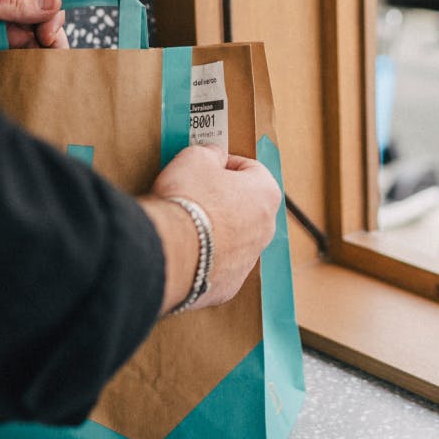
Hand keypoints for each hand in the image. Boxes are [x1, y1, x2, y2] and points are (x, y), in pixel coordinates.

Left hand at [0, 0, 68, 64]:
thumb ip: (14, 2)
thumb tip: (54, 1)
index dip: (51, 8)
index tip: (49, 32)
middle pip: (36, 13)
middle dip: (47, 32)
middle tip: (51, 53)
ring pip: (22, 34)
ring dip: (33, 49)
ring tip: (41, 65)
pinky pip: (4, 50)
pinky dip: (14, 59)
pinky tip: (20, 69)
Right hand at [149, 145, 281, 309]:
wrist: (171, 252)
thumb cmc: (189, 200)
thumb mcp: (195, 158)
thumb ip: (210, 153)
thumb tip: (214, 157)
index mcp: (266, 194)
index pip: (251, 169)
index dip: (226, 163)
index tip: (208, 165)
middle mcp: (266, 230)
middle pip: (246, 206)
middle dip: (223, 199)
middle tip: (195, 194)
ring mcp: (249, 261)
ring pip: (234, 239)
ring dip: (216, 231)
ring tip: (186, 225)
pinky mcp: (229, 285)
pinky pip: (219, 266)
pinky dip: (205, 258)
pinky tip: (185, 251)